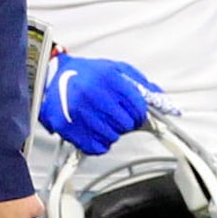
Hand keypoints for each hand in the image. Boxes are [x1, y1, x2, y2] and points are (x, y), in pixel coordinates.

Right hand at [38, 54, 159, 155]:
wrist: (52, 78)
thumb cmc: (86, 74)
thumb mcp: (117, 70)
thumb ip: (141, 84)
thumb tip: (164, 102)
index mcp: (107, 77)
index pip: (137, 106)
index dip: (139, 112)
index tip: (135, 112)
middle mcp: (92, 94)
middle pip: (126, 124)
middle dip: (125, 121)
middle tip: (115, 114)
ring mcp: (78, 112)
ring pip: (113, 137)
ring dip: (111, 131)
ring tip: (101, 119)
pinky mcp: (68, 128)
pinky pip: (96, 147)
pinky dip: (98, 142)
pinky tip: (92, 129)